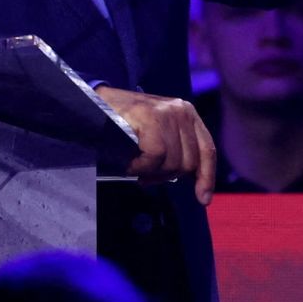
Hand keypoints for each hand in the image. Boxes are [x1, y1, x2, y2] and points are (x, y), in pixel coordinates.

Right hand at [94, 85, 217, 204]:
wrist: (96, 102)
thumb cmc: (126, 123)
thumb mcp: (159, 133)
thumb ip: (176, 150)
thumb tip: (193, 181)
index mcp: (188, 114)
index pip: (207, 150)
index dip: (206, 177)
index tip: (203, 199)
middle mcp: (182, 111)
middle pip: (188, 163)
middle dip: (165, 176)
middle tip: (145, 174)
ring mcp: (167, 113)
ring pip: (172, 163)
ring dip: (150, 172)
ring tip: (135, 164)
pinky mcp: (151, 118)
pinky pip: (155, 157)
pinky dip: (141, 166)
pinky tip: (130, 162)